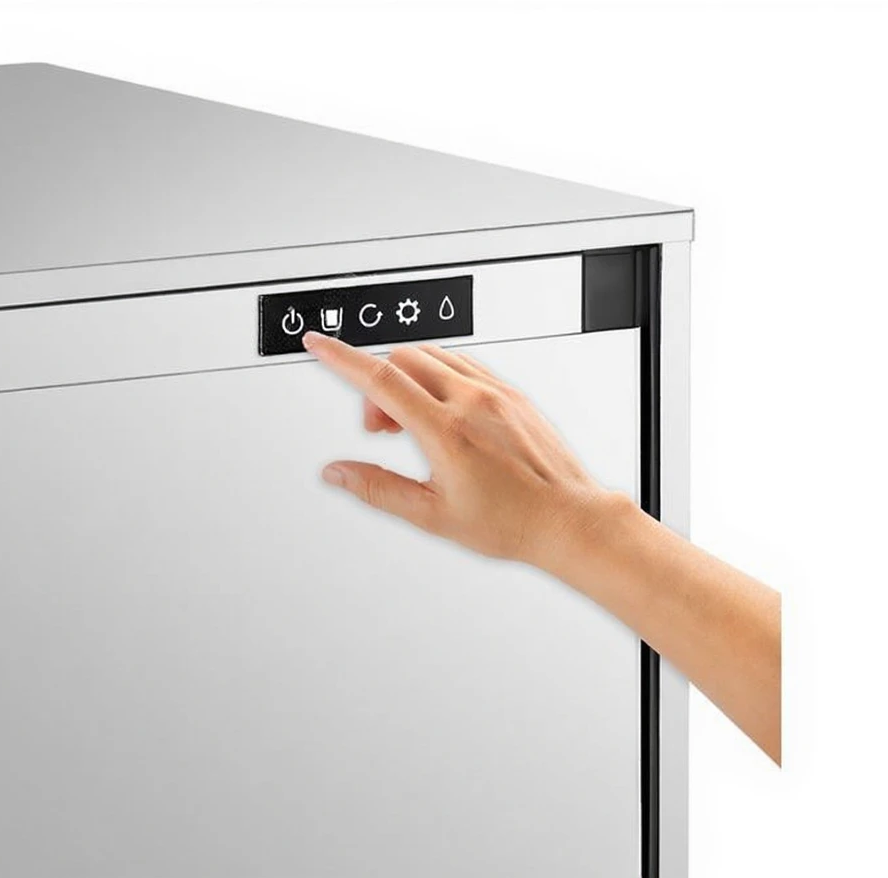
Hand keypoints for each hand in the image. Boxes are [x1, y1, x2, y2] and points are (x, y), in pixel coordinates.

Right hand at [302, 331, 631, 574]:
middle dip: (376, 383)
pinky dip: (437, 376)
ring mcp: (496, 393)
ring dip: (407, 377)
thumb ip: (377, 489)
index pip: (380, 379)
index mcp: (446, 431)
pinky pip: (463, 363)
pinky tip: (441, 411)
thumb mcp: (432, 516)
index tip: (318, 344)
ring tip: (411, 424)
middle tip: (379, 428)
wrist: (569, 519)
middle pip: (402, 360)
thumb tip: (337, 474)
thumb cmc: (514, 522)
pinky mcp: (513, 393)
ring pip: (432, 356)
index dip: (341, 358)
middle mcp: (472, 401)